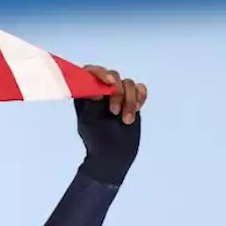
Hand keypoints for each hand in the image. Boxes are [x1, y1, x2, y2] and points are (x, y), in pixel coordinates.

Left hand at [75, 65, 145, 184]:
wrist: (115, 153)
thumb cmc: (98, 139)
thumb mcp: (91, 122)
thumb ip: (93, 103)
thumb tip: (97, 88)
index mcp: (86, 94)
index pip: (89, 72)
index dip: (99, 72)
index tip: (109, 82)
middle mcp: (101, 90)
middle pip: (112, 75)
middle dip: (117, 92)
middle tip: (114, 111)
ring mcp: (117, 94)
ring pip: (128, 83)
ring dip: (130, 101)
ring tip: (126, 120)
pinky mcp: (132, 99)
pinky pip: (140, 88)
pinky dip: (140, 97)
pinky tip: (137, 110)